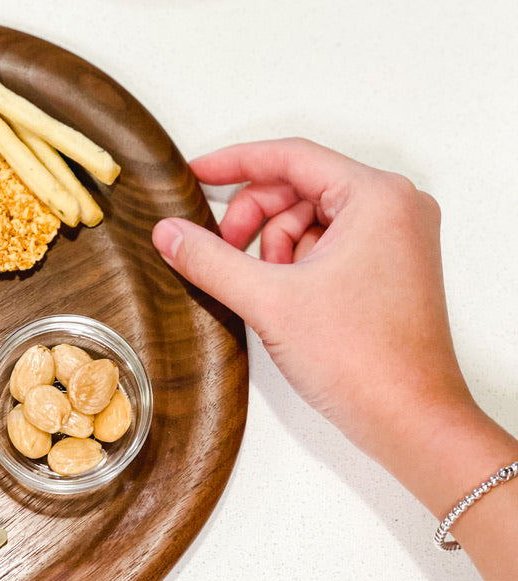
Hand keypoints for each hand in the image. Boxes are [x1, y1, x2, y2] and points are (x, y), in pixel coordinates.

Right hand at [152, 138, 470, 459]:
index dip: (234, 163)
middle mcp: (395, 207)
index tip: (194, 174)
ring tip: (264, 289)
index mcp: (378, 197)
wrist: (411, 423)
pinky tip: (284, 297)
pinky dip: (297, 263)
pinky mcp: (391, 267)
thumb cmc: (365, 362)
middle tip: (219, 249)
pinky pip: (329, 243)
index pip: (291, 156)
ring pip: (311, 217)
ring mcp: (397, 238)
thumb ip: (210, 259)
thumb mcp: (270, 302)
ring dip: (275, 246)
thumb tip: (168, 231)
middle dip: (254, 217)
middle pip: (299, 186)